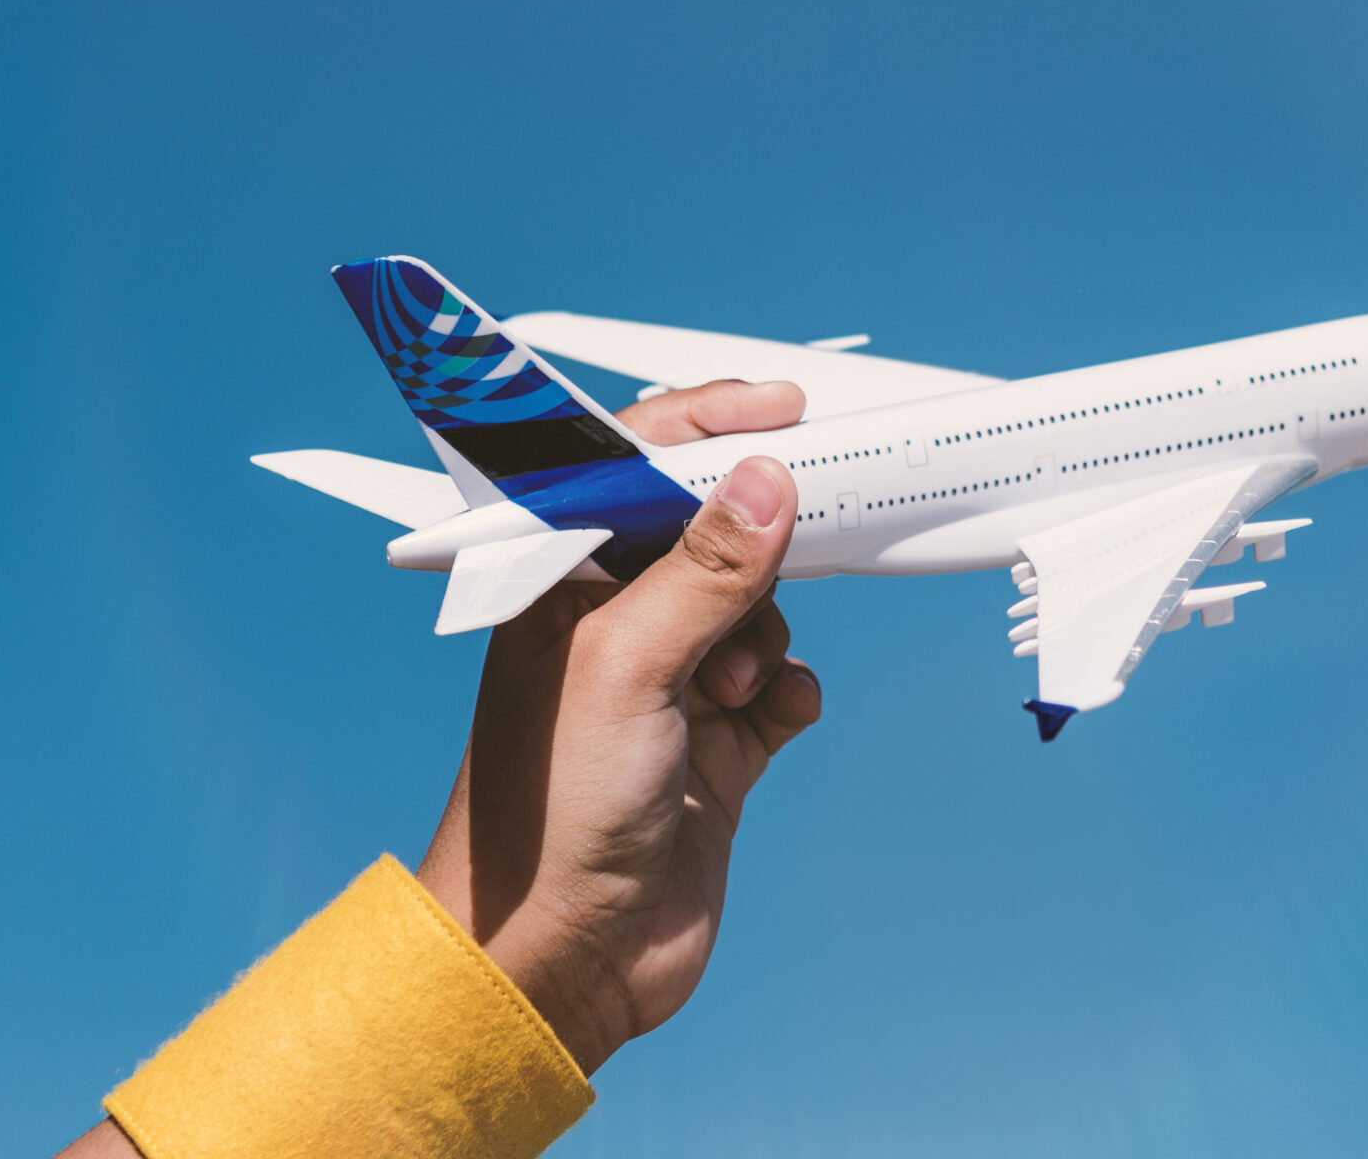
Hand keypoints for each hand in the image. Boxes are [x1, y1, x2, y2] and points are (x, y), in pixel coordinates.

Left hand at [414, 378, 822, 1074]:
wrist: (562, 958)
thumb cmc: (551, 806)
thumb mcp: (628, 665)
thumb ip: (705, 569)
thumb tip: (770, 478)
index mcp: (562, 580)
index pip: (635, 467)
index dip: (707, 428)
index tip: (784, 410)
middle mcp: (614, 620)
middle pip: (712, 531)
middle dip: (757, 545)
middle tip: (816, 523)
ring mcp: (670, 683)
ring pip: (757, 607)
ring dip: (765, 637)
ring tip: (729, 691)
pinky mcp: (717, 747)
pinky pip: (781, 684)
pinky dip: (787, 692)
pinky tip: (769, 722)